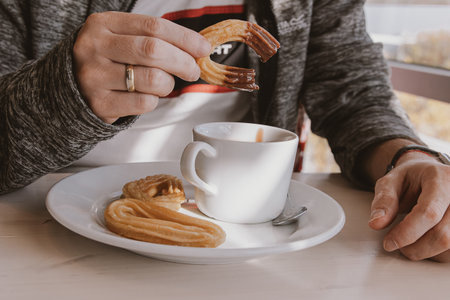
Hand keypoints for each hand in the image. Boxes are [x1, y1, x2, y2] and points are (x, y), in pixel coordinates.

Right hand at [73, 12, 210, 123]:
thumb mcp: (122, 38)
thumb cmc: (108, 60)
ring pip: (152, 79)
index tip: (203, 48)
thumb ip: (154, 39)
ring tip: (164, 84)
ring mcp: (94, 76)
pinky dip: (154, 101)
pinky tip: (146, 96)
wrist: (71, 86)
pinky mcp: (99, 103)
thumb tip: (199, 48)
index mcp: (104, 24)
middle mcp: (94, 47)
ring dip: (168, 84)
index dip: (184, 38)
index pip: (154, 27)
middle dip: (183, 62)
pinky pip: (143, 103)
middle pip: (153, 51)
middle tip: (193, 70)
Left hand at [368, 153, 449, 261]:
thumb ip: (384, 201)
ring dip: (425, 251)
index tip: (389, 243)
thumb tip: (376, 223)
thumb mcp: (391, 182)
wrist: (431, 174)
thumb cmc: (412, 178)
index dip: (407, 233)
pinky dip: (435, 253)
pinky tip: (424, 241)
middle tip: (395, 244)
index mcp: (441, 178)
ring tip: (409, 240)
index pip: (428, 213)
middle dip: (414, 247)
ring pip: (449, 246)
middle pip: (442, 234)